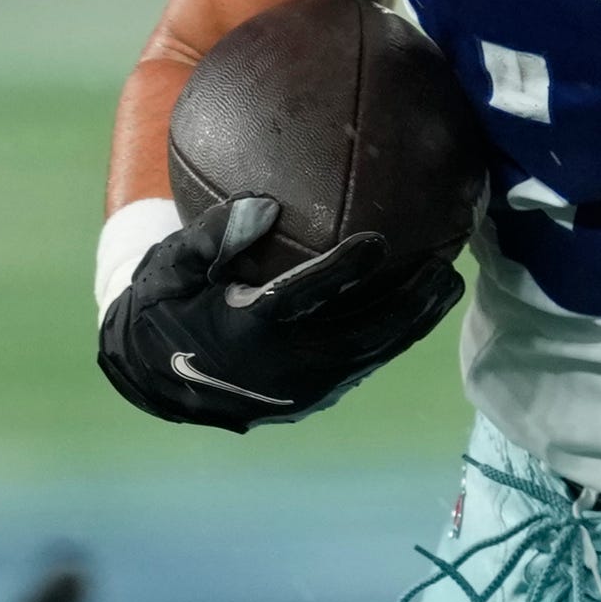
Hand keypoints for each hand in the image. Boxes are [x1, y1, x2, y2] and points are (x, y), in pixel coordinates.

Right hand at [95, 192, 462, 432]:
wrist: (152, 377)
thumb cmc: (164, 307)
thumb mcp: (169, 269)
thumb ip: (210, 237)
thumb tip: (262, 204)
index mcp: (246, 331)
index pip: (303, 298)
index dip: (343, 272)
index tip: (380, 242)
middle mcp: (282, 366)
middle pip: (360, 335)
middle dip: (408, 302)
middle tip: (444, 267)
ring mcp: (301, 388)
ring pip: (371, 355)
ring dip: (414, 322)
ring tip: (449, 286)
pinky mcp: (311, 397)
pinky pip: (362, 364)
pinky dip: (394, 338)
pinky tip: (418, 310)